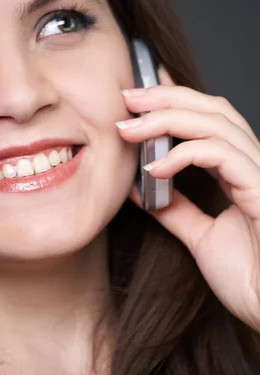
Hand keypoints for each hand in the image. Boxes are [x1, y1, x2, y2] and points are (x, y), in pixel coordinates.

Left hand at [116, 67, 259, 332]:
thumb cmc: (250, 279)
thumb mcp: (200, 236)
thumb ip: (174, 209)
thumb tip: (139, 186)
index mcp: (240, 171)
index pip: (208, 120)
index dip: (174, 99)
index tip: (138, 94)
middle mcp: (252, 165)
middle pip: (212, 109)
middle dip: (166, 97)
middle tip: (127, 97)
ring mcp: (259, 174)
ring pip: (215, 123)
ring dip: (166, 118)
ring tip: (129, 127)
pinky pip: (220, 155)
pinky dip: (184, 153)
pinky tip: (154, 165)